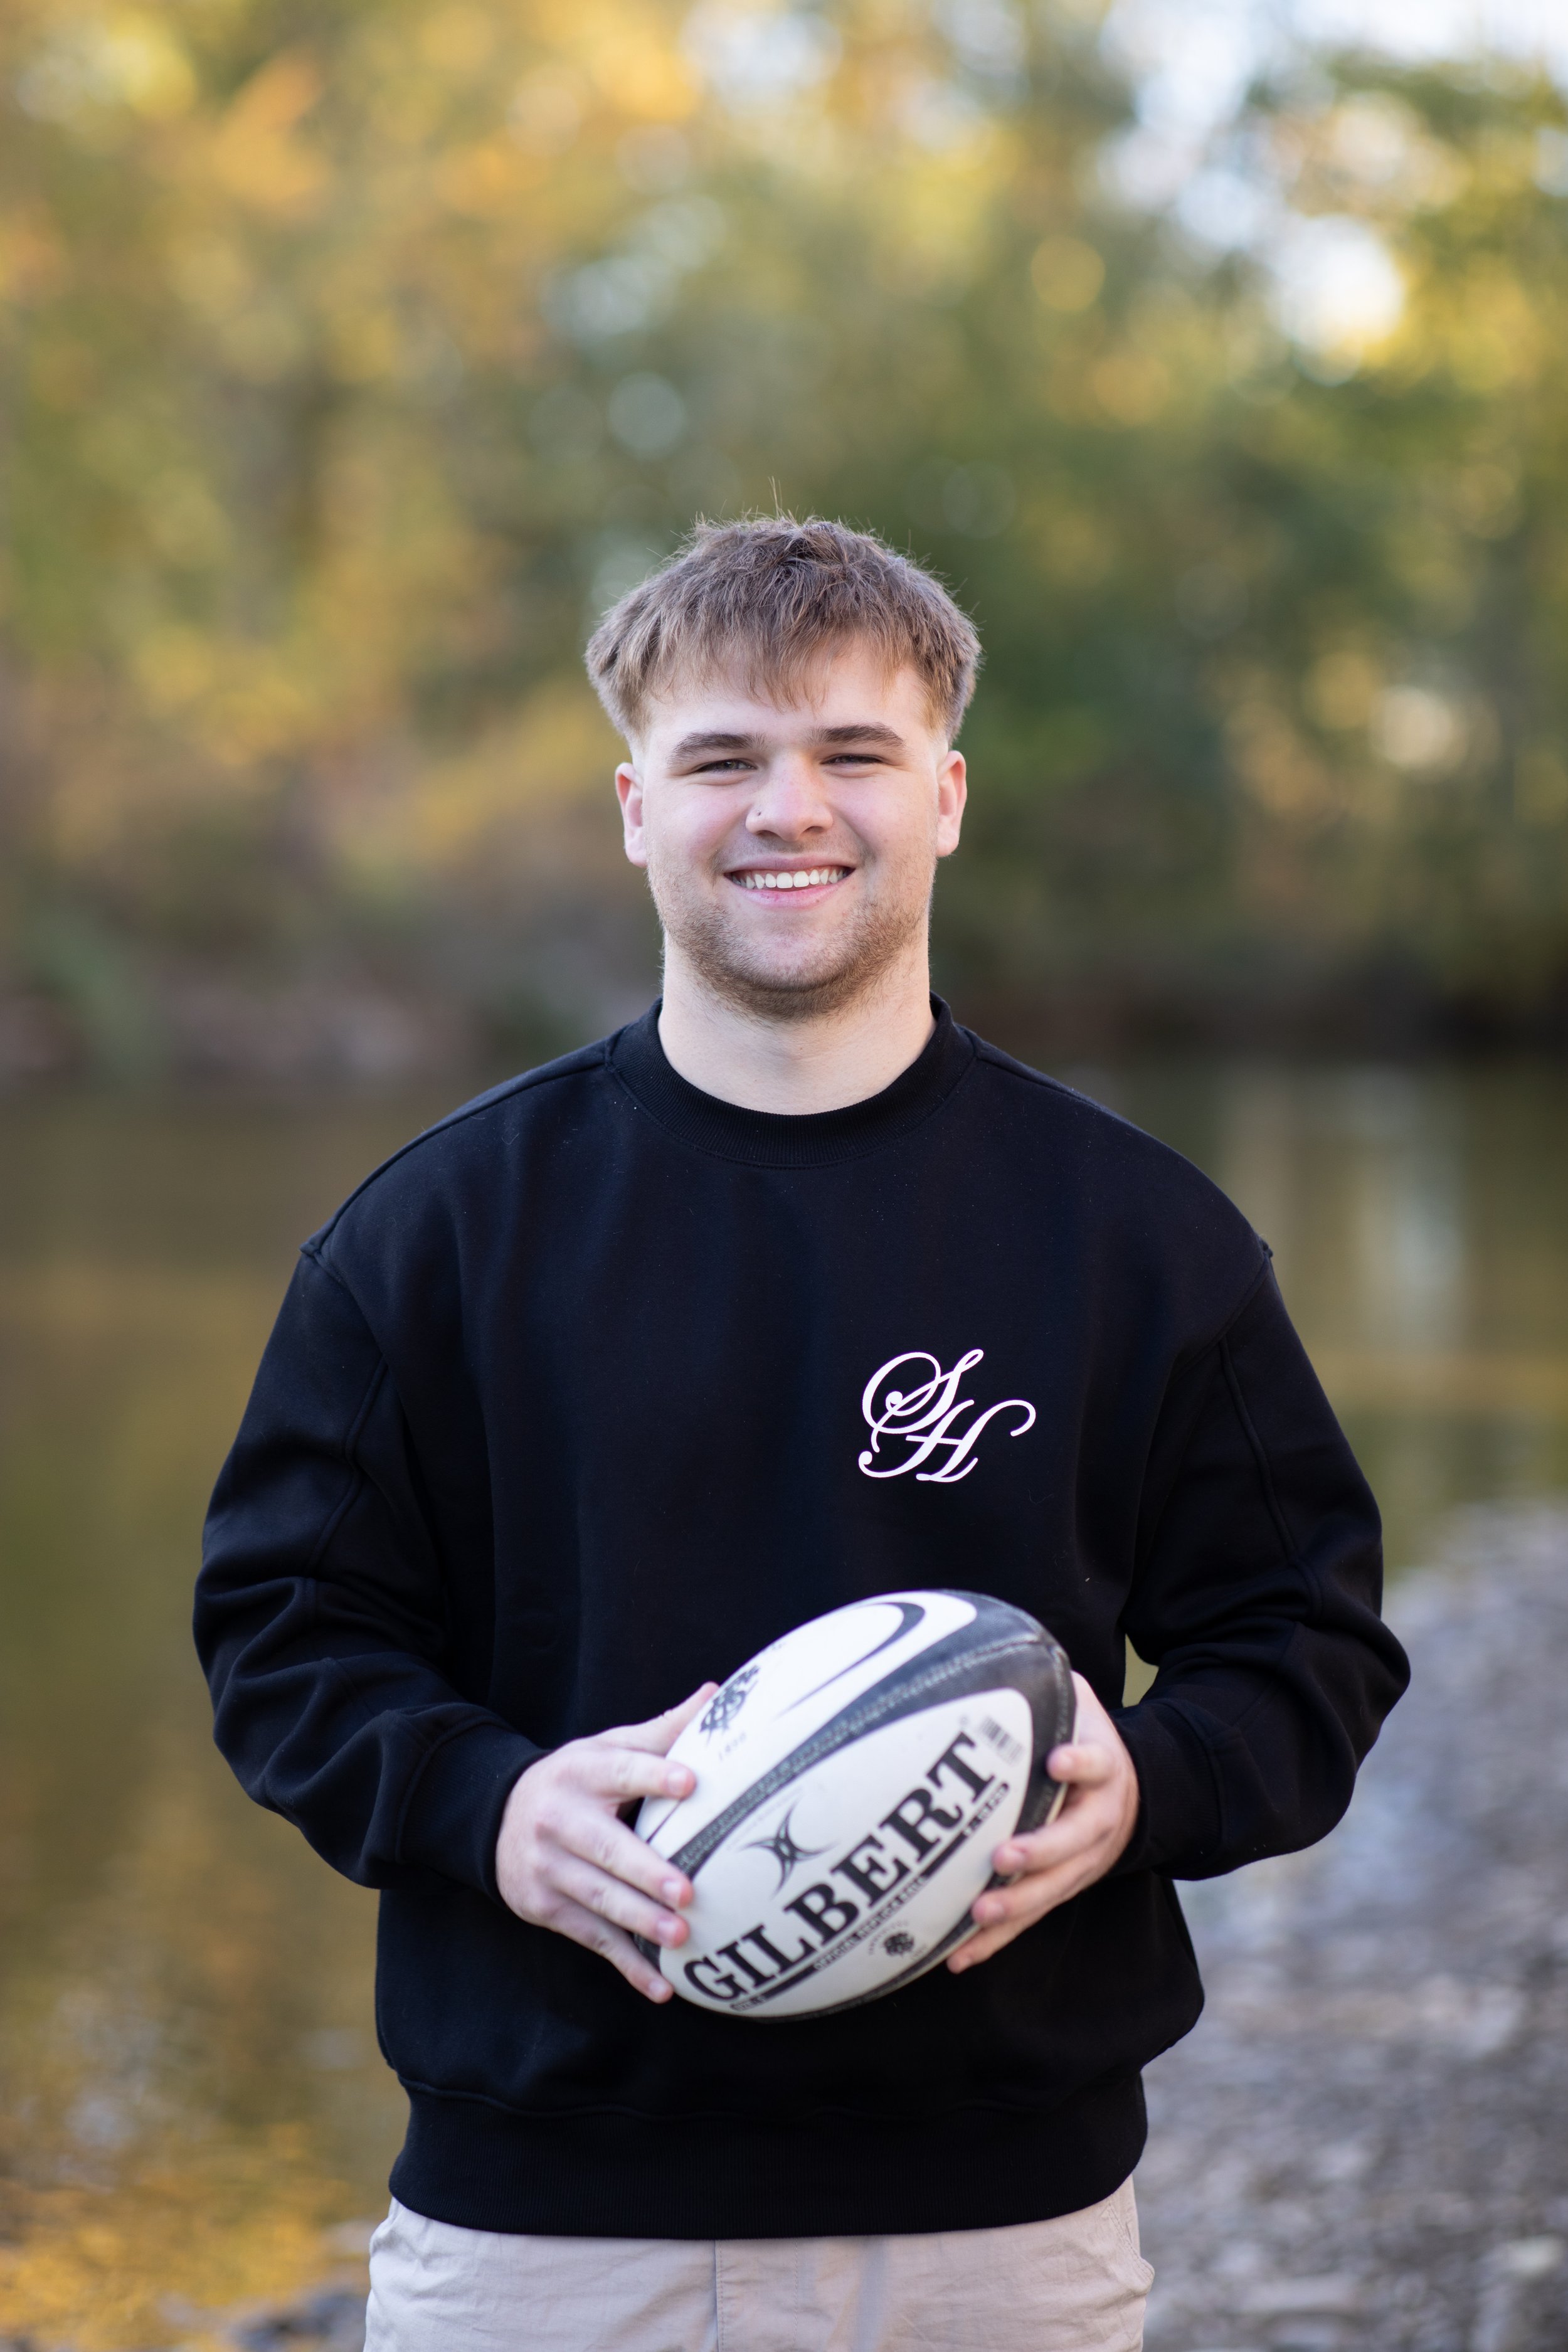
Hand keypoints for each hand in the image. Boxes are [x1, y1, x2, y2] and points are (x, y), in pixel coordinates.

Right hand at [495, 1684, 717, 2002]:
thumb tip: (717, 1693)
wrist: (495, 1818)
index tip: (690, 1784)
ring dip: (639, 1921)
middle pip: (606, 1847)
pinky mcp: (545, 1907)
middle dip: (646, 1871)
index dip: (654, 1776)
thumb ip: (661, 1731)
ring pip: (598, 1898)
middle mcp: (560, 1819)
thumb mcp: (607, 1748)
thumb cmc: (576, 1780)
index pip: (622, 1771)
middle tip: (687, 1890)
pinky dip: (625, 1964)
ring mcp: (548, 1867)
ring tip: (680, 1936)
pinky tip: (659, 1986)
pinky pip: (591, 1938)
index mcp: (583, 1772)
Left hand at [947, 1672, 1138, 1974]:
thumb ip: (1048, 1682)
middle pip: (1073, 1841)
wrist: (1134, 1792)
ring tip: (978, 1915)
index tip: (1056, 1760)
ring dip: (1015, 1906)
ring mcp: (1081, 1862)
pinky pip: (1028, 1919)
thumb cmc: (1084, 1737)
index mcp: (1103, 1767)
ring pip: (1051, 1890)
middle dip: (1040, 1851)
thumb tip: (992, 1647)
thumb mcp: (1079, 1702)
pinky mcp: (1060, 1889)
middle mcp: (1097, 1820)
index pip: (1095, 1762)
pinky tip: (958, 1958)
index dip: (1078, 1762)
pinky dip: (995, 1940)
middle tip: (1003, 1857)